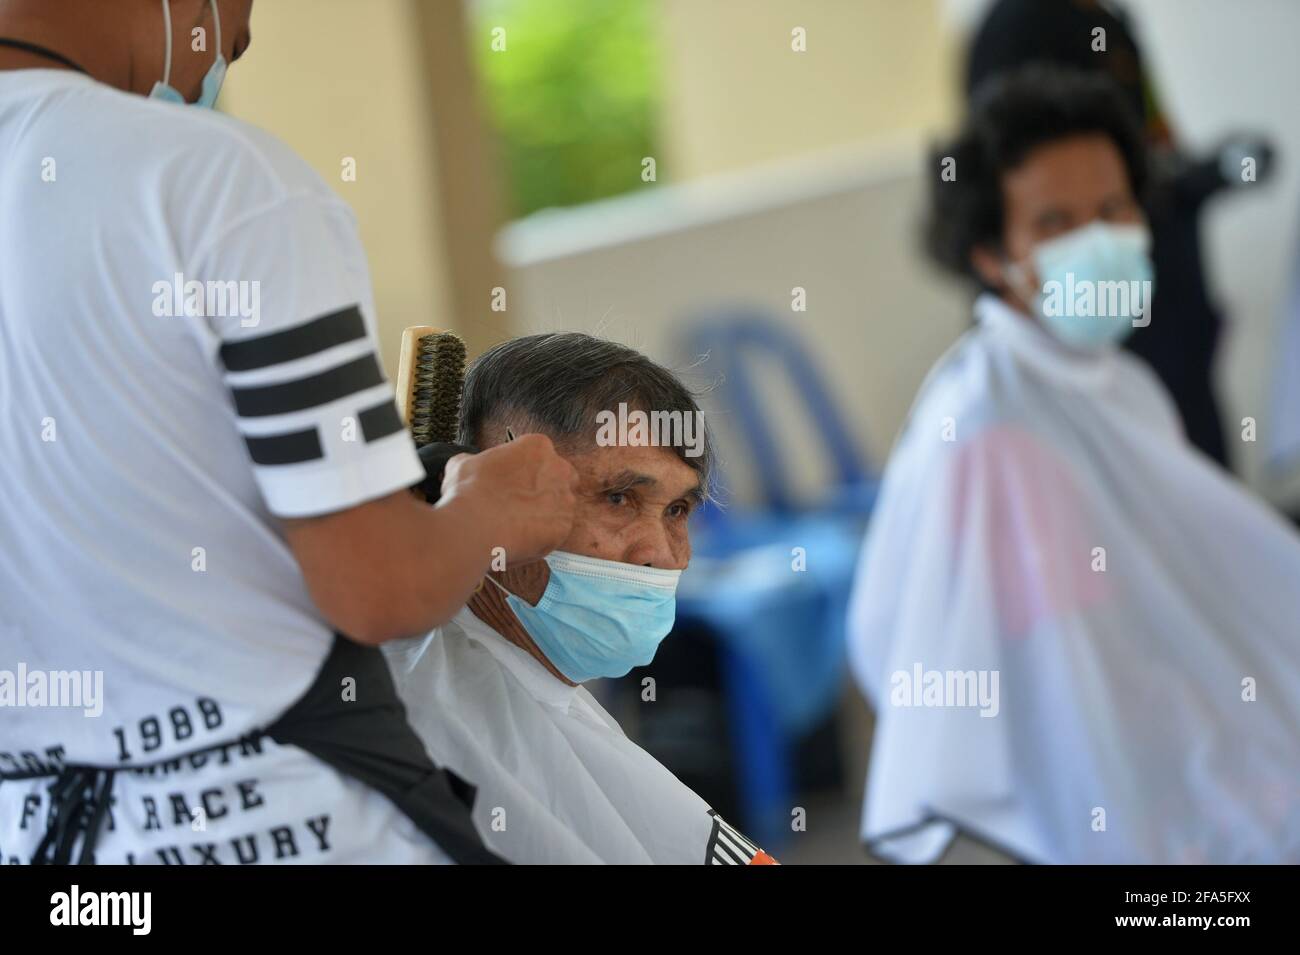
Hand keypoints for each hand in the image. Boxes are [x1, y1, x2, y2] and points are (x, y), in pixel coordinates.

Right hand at [441, 433, 577, 563]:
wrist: (473, 528)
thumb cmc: (469, 493)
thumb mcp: (464, 464)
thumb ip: (476, 461)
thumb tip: (470, 465)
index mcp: (537, 447)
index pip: (539, 455)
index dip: (525, 470)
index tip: (513, 481)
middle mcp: (558, 469)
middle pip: (559, 477)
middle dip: (544, 488)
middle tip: (520, 502)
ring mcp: (564, 499)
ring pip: (560, 506)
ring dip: (544, 513)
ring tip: (518, 523)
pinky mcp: (564, 527)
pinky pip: (557, 531)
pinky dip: (543, 535)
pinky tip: (522, 537)